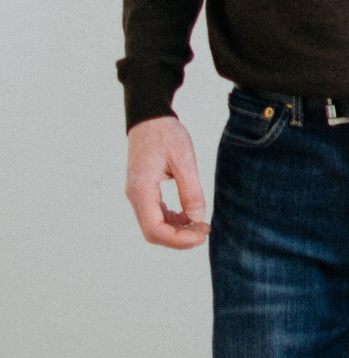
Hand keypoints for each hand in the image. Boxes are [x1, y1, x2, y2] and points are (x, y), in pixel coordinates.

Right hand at [126, 116, 208, 248]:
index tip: (202, 234)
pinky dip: (171, 220)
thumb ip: (191, 190)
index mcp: (142, 190)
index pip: (155, 229)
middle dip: (179, 239)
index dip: (179, 239)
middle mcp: (135, 196)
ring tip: (200, 224)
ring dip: (176, 231)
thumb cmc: (165, 134)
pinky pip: (154, 215)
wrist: (149, 118)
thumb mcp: (184, 160)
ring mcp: (137, 194)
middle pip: (153, 233)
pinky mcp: (143, 190)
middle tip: (204, 232)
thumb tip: (197, 218)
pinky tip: (188, 215)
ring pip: (153, 226)